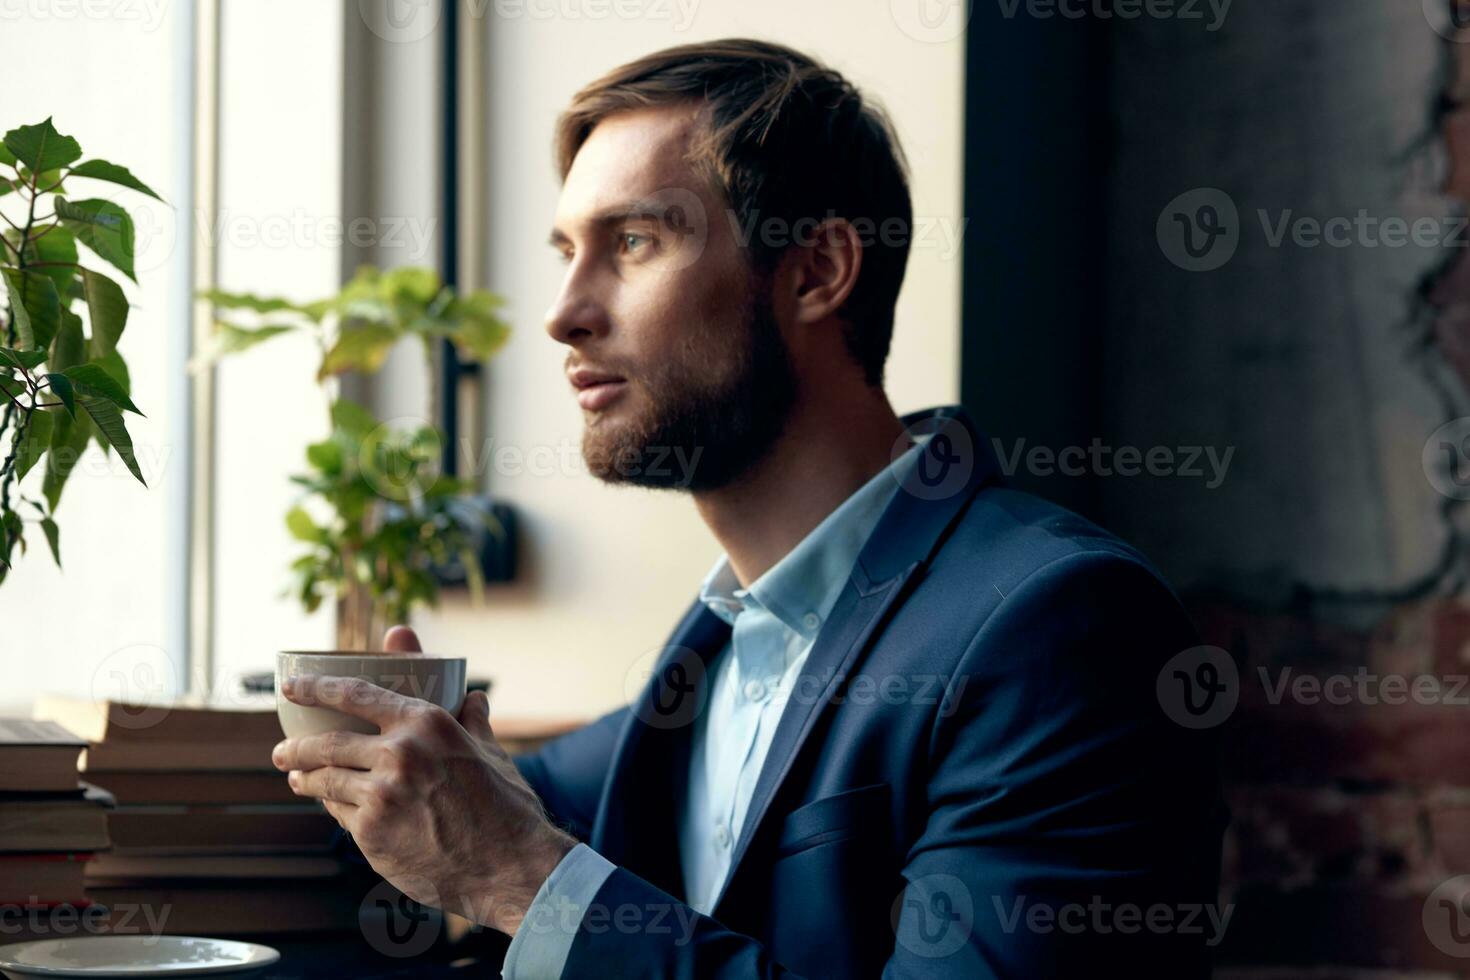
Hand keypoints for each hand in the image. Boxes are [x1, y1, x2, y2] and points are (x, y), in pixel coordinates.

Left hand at [272, 625, 575, 935]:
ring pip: (325, 780)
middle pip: (326, 743)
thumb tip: (473, 697)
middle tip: (283, 751)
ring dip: (304, 778)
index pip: (355, 694)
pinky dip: (331, 807)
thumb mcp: (490, 751)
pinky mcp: (372, 832)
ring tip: (297, 778)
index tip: (290, 687)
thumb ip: (472, 720)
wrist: (508, 864)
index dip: (315, 687)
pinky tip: (329, 806)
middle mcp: (399, 752)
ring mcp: (381, 793)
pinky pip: (339, 813)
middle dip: (295, 747)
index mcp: (426, 722)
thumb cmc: (505, 807)